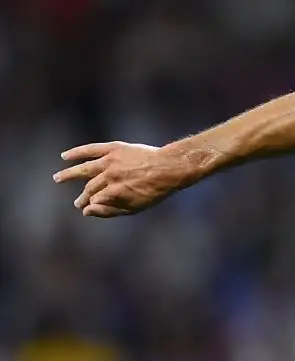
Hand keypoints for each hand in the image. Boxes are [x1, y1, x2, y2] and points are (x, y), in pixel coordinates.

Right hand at [53, 142, 192, 216]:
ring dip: (69, 174)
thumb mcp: (136, 207)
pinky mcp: (114, 149)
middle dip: (83, 196)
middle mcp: (109, 177)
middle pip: (89, 187)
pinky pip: (90, 149)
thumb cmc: (155, 190)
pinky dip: (77, 152)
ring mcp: (110, 162)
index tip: (85, 207)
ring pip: (83, 169)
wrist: (170, 167)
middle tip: (78, 202)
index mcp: (114, 192)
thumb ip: (110, 211)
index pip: (94, 200)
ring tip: (57, 178)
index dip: (89, 205)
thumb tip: (87, 212)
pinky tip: (65, 156)